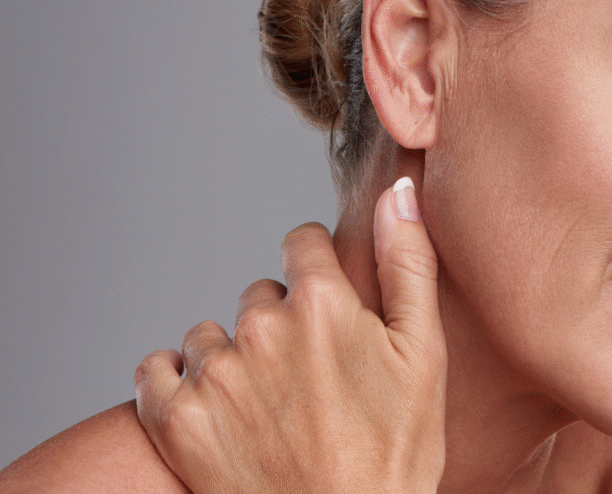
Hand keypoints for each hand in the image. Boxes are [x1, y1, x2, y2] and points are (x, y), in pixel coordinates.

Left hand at [133, 178, 445, 493]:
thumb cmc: (396, 452)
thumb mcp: (424, 354)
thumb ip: (408, 262)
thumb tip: (397, 191)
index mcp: (322, 302)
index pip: (300, 242)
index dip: (319, 274)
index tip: (330, 313)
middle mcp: (260, 326)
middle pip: (259, 292)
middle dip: (281, 321)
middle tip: (310, 377)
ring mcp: (215, 374)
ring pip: (212, 332)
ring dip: (233, 356)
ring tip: (268, 405)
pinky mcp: (176, 419)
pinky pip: (156, 369)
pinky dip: (178, 382)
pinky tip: (216, 409)